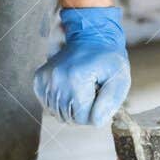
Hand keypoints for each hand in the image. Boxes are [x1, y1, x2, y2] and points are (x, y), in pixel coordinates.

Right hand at [33, 7, 131, 125]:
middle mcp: (56, 80)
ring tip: (82, 90)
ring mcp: (45, 79)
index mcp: (75, 80)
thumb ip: (110, 102)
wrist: (91, 37)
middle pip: (70, 118)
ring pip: (59, 114)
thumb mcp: (120, 79)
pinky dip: (61, 103)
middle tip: (93, 92)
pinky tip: (70, 91)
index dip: (96, 113)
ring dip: (73, 108)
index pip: (84, 119)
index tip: (101, 96)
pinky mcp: (39, 79)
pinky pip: (48, 106)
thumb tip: (96, 122)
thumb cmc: (109, 60)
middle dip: (85, 111)